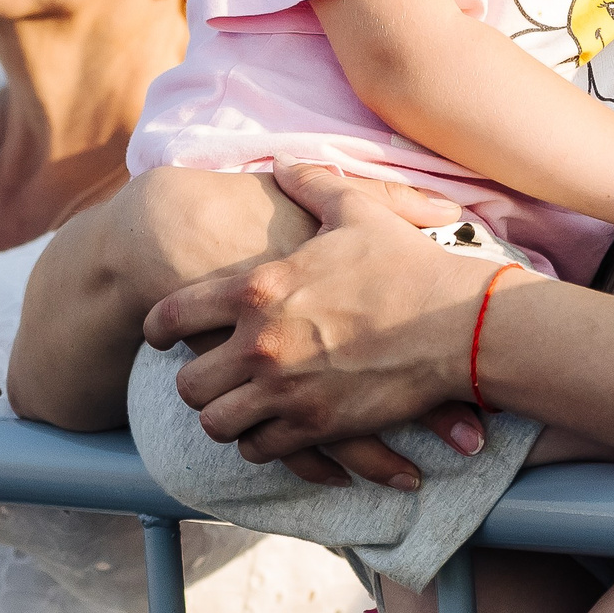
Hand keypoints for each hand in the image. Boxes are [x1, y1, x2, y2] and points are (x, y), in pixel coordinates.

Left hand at [152, 169, 499, 469]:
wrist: (456, 324)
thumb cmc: (406, 264)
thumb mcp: (356, 212)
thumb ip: (312, 185)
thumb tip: (284, 162)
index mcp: (258, 289)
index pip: (172, 316)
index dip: (157, 327)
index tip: (161, 336)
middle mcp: (260, 344)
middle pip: (187, 386)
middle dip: (194, 383)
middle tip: (211, 376)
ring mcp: (284, 391)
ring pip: (217, 424)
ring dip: (224, 416)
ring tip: (238, 407)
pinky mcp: (314, 425)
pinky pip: (259, 450)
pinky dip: (260, 442)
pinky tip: (273, 428)